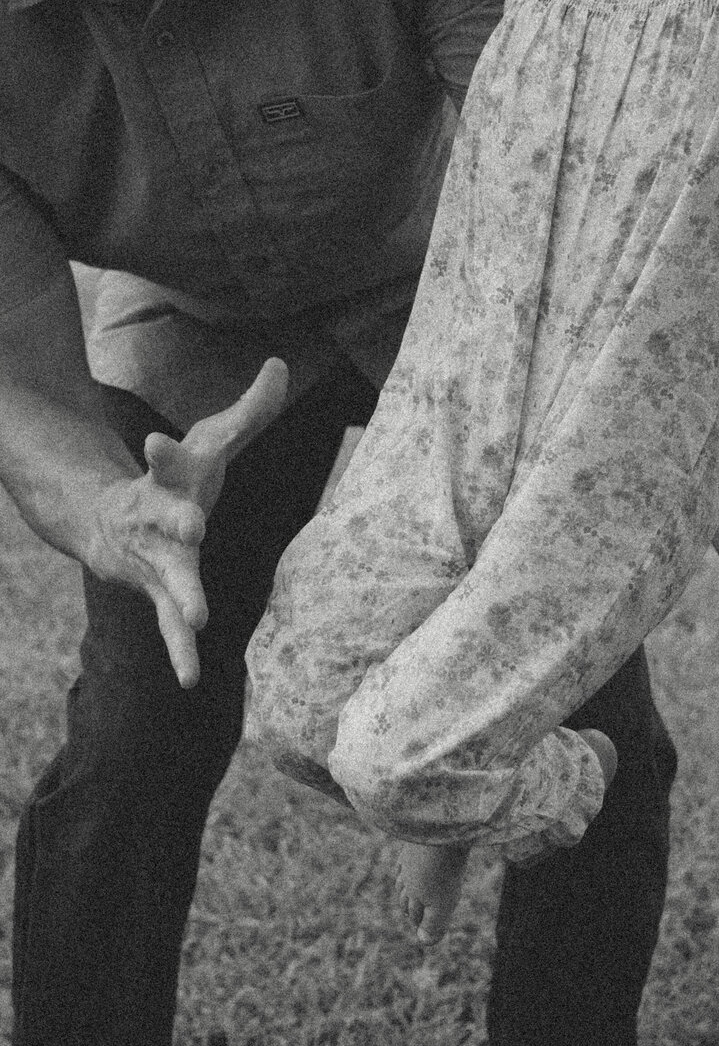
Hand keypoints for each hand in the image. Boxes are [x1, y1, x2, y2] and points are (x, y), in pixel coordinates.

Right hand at [91, 358, 288, 687]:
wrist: (110, 521)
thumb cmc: (177, 478)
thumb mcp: (212, 440)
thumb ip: (251, 409)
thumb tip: (281, 364)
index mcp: (173, 477)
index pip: (172, 459)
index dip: (165, 451)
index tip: (159, 442)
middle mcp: (159, 517)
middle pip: (170, 517)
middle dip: (178, 521)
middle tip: (192, 527)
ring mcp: (157, 558)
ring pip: (171, 577)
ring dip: (183, 597)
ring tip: (198, 619)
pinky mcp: (159, 591)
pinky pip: (170, 626)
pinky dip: (180, 652)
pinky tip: (190, 682)